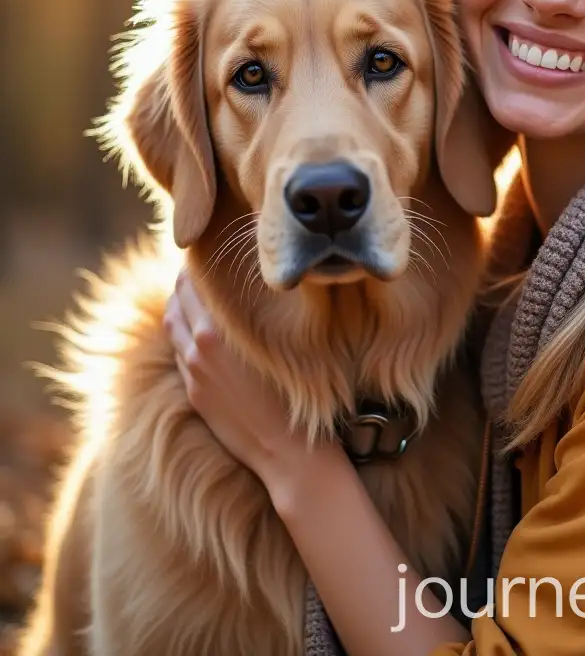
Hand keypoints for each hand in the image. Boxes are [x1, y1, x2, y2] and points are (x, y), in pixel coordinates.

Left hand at [164, 272, 305, 483]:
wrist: (286, 449)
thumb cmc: (295, 390)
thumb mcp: (275, 341)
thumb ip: (249, 314)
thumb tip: (244, 285)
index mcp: (215, 333)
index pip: (190, 285)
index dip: (194, 265)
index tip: (205, 250)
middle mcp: (197, 350)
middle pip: (177, 302)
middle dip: (184, 282)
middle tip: (198, 264)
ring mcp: (194, 372)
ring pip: (174, 327)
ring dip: (180, 306)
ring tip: (193, 291)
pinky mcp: (195, 393)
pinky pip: (181, 352)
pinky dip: (184, 332)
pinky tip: (199, 328)